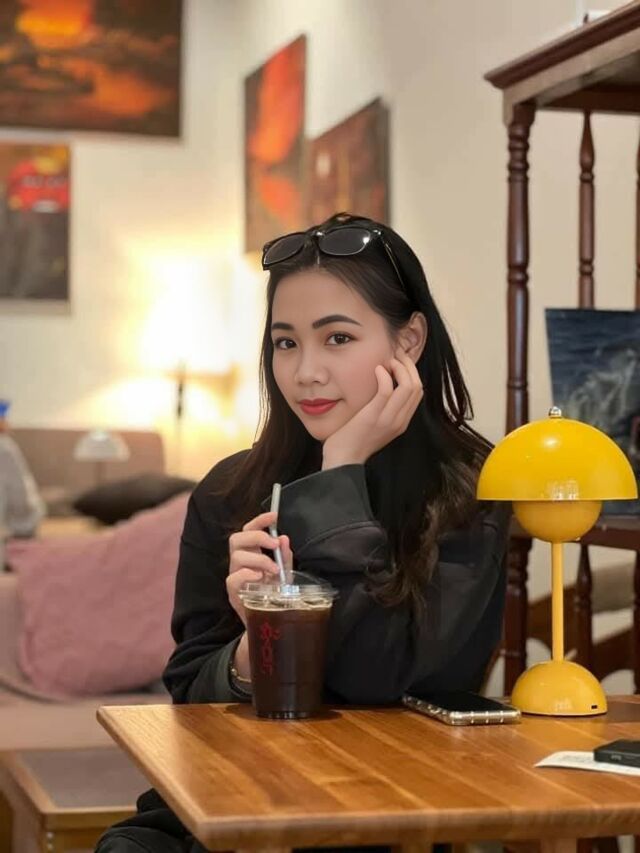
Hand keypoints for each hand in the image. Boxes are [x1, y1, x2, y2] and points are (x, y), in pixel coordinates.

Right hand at [226, 510, 293, 625]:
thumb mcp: (285, 574)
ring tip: (274, 569)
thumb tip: (285, 538)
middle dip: (256, 537)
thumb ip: (284, 557)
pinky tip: (260, 578)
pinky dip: (248, 574)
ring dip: (258, 559)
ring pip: (236, 556)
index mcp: (251, 553)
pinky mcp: (233, 592)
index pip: (248, 530)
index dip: (259, 520)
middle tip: (273, 544)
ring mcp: (234, 576)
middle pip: (236, 538)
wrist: (269, 620)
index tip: (274, 516)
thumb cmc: (275, 595)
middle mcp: (240, 562)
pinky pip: (233, 578)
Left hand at [322, 348, 423, 468]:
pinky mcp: (373, 416)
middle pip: (417, 386)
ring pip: (409, 386)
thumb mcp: (374, 424)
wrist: (342, 460)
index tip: (399, 360)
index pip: (418, 392)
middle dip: (408, 365)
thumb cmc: (352, 440)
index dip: (411, 372)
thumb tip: (382, 385)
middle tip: (395, 354)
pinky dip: (384, 375)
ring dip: (400, 367)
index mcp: (401, 422)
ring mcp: (388, 419)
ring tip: (387, 360)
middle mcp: (399, 420)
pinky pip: (387, 390)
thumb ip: (382, 408)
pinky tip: (376, 369)